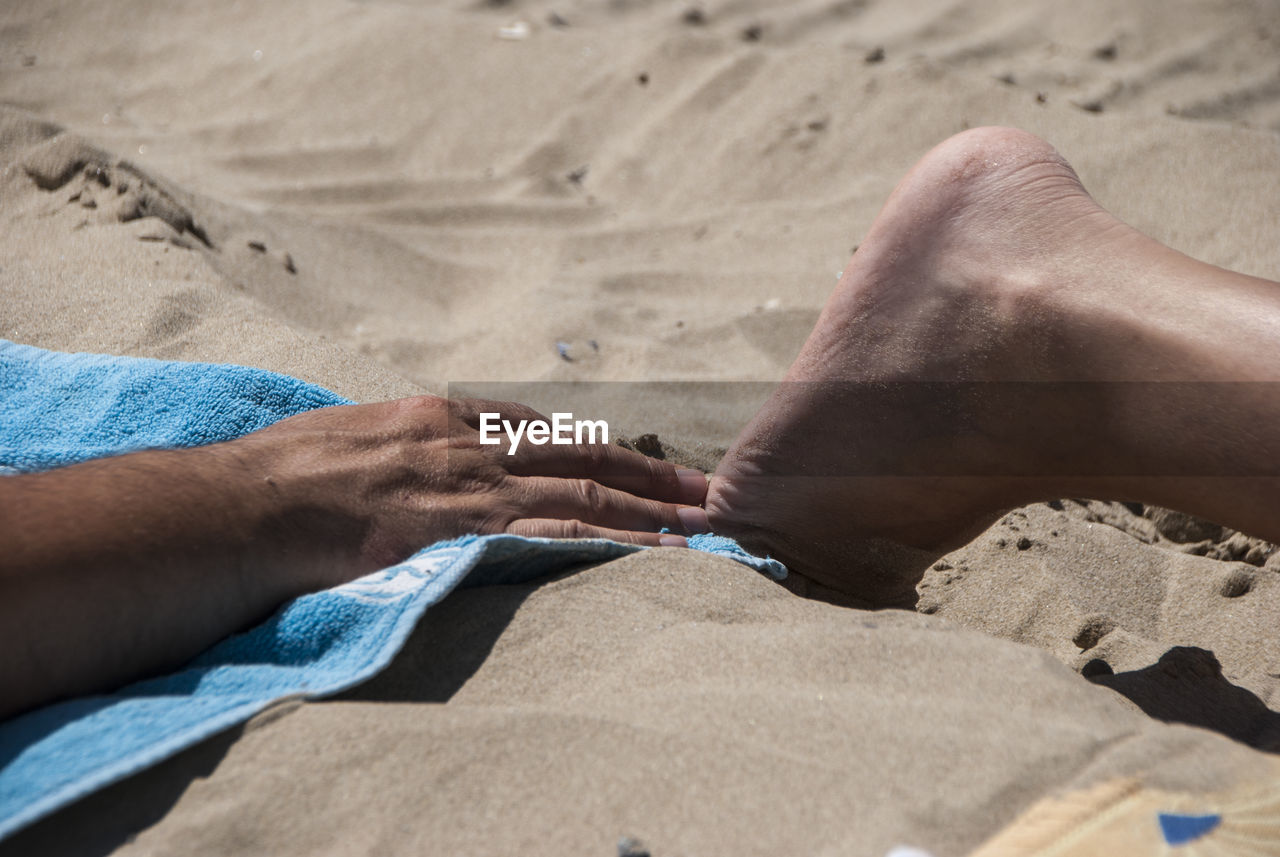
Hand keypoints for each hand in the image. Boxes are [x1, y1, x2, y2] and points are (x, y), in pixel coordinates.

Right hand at [229, 395, 709, 584]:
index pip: (541, 430)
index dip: (598, 448)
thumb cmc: (282, 475)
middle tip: (701, 488)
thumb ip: (401, 447)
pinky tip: (653, 552)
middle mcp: (470, 442)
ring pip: (582, 490)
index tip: (638, 464)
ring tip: (699, 523)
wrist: (242, 505)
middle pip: (581, 453)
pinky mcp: (462, 529)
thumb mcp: (353, 438)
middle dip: (646, 472)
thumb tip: (417, 464)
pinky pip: (555, 531)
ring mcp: (470, 485)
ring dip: (647, 508)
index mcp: (442, 418)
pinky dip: (611, 540)